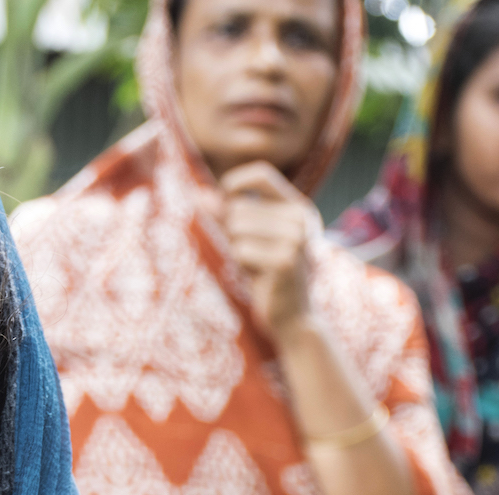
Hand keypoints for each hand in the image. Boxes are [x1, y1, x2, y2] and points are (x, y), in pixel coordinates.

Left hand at [220, 161, 321, 349]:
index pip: (261, 173)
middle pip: (240, 208)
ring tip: (255, 266)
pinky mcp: (285, 260)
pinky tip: (258, 278)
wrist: (293, 318)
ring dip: (236, 250)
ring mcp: (296, 238)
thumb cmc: (266, 276)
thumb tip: (198, 195)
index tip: (224, 199)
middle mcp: (301, 217)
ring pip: (238, 228)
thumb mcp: (247, 239)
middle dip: (232, 232)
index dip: (235, 182)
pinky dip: (241, 265)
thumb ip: (227, 215)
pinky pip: (242, 250)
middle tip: (249, 256)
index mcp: (297, 207)